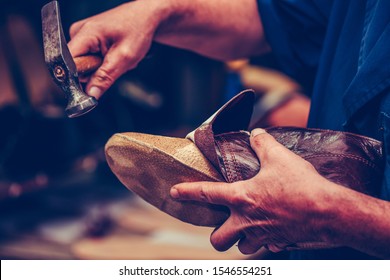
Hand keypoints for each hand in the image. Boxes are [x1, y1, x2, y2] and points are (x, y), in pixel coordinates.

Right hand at [68, 1, 165, 98]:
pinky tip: (114, 54)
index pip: (67, 62)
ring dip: (103, 68)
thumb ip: (106, 77)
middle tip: (115, 64)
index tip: (92, 86)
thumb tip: (90, 94)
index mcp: (85, 33)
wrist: (146, 17)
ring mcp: (82, 35)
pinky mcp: (88, 40)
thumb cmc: (138, 29)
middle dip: (96, 72)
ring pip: (85, 65)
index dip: (77, 78)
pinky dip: (105, 62)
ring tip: (117, 57)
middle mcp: (79, 32)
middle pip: (76, 66)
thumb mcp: (125, 57)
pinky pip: (90, 60)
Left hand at [170, 128, 334, 253]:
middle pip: (218, 239)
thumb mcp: (280, 157)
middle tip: (224, 224)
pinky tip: (272, 229)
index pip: (206, 194)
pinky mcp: (278, 243)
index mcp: (241, 198)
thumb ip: (263, 143)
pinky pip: (265, 248)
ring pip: (241, 247)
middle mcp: (246, 221)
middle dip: (217, 235)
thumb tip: (256, 133)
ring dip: (241, 239)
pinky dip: (265, 241)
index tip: (174, 192)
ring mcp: (262, 236)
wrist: (329, 213)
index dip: (187, 192)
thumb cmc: (302, 186)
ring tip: (248, 227)